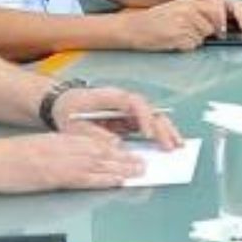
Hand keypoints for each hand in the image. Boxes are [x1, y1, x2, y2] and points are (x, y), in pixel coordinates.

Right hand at [0, 133, 144, 192]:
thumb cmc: (8, 157)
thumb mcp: (38, 147)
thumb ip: (58, 151)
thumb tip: (74, 159)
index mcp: (61, 140)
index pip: (94, 143)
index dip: (115, 149)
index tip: (128, 152)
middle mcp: (66, 148)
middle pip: (102, 152)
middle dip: (125, 158)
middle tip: (143, 163)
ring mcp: (62, 162)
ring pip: (100, 164)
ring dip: (122, 168)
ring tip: (139, 172)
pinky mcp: (56, 176)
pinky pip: (86, 178)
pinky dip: (104, 178)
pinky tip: (117, 180)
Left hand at [51, 86, 181, 149]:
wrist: (62, 102)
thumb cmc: (68, 109)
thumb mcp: (75, 125)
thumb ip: (95, 134)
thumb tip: (117, 145)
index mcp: (111, 96)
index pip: (134, 103)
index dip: (144, 117)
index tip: (147, 134)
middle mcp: (125, 100)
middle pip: (151, 110)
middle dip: (162, 128)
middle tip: (170, 145)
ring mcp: (130, 109)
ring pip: (155, 117)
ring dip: (167, 131)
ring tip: (178, 145)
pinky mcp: (131, 118)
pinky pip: (150, 125)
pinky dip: (161, 134)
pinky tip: (170, 144)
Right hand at [122, 0, 217, 50]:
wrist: (133, 27)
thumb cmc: (154, 19)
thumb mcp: (176, 7)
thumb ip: (195, 11)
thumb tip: (216, 23)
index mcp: (188, 2)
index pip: (214, 11)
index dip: (218, 23)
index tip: (220, 31)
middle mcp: (187, 12)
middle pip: (210, 28)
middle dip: (202, 33)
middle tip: (187, 33)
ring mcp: (183, 25)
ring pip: (201, 39)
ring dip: (192, 40)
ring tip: (177, 36)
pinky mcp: (177, 37)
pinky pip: (191, 46)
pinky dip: (184, 47)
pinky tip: (173, 41)